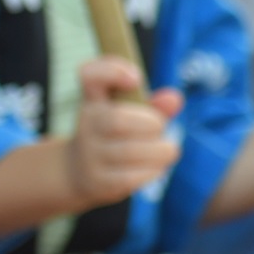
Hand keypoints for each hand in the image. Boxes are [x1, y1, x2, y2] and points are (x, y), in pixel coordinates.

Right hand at [63, 57, 181, 204]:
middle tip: (159, 128)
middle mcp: (86, 125)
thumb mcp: (130, 114)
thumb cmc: (114, 134)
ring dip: (160, 150)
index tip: (136, 78)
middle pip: (118, 120)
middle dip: (151, 124)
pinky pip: (132, 176)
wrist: (78, 172)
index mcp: (94, 100)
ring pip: (130, 151)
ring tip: (166, 149)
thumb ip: (154, 105)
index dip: (112, 72)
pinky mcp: (98, 181)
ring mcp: (89, 155)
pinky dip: (153, 169)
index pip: (90, 76)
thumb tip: (175, 99)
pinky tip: (156, 166)